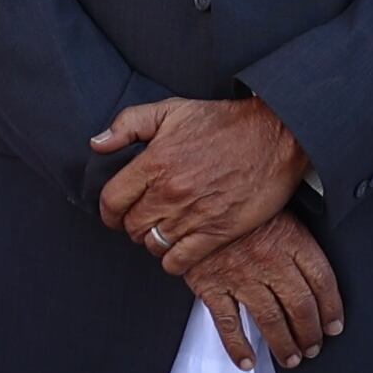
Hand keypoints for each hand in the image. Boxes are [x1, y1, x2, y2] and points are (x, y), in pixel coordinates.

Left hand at [94, 95, 308, 273]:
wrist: (275, 136)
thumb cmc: (223, 123)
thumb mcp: (172, 110)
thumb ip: (129, 124)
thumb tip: (97, 144)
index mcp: (155, 162)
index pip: (112, 200)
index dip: (109, 210)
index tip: (116, 212)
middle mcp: (171, 192)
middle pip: (131, 226)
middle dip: (133, 224)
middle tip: (145, 217)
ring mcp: (194, 215)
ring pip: (153, 245)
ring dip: (153, 240)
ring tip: (163, 230)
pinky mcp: (217, 233)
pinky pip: (179, 262)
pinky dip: (173, 260)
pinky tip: (178, 247)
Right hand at [179, 213, 342, 370]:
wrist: (191, 196)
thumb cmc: (235, 198)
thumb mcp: (275, 202)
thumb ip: (296, 230)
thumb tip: (316, 249)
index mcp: (290, 238)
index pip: (322, 280)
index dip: (332, 308)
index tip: (334, 325)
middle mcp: (269, 260)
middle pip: (300, 306)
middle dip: (310, 333)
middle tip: (314, 347)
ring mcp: (240, 275)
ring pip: (270, 320)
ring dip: (284, 345)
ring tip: (291, 358)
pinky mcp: (211, 285)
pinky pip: (228, 324)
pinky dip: (238, 347)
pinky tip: (247, 359)